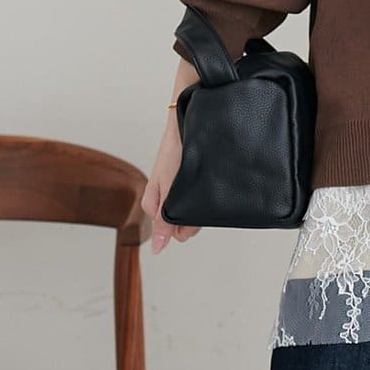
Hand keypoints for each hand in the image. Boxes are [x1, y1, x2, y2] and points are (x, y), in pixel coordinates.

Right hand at [142, 114, 202, 252]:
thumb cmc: (175, 150)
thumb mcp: (168, 188)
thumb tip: (157, 249)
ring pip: (193, 210)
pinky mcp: (193, 181)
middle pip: (183, 222)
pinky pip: (201, 197)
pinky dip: (208, 195)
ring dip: (203, 205)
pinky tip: (214, 188)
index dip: (184, 228)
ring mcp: (180, 190)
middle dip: (195, 217)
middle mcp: (168, 199)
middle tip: (201, 199)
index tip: (193, 216)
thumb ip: (163, 218)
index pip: (171, 231)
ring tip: (207, 189)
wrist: (187, 121)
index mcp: (155, 203)